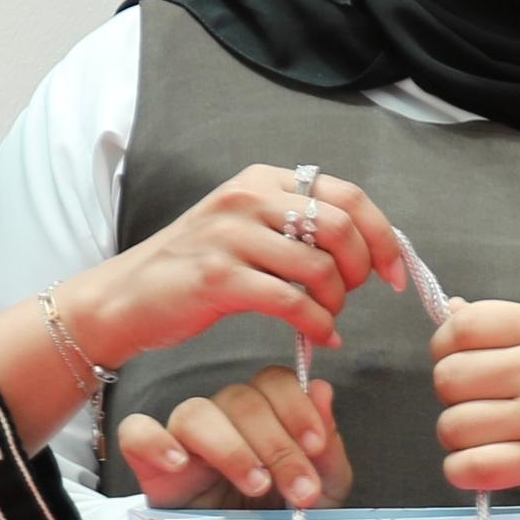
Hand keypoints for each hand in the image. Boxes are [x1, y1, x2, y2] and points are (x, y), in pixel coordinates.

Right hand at [88, 162, 411, 361]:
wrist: (125, 297)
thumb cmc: (194, 269)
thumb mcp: (247, 228)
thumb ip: (298, 227)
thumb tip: (365, 245)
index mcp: (262, 180)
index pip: (348, 196)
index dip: (382, 236)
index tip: (393, 273)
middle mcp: (247, 198)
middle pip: (341, 227)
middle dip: (360, 270)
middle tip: (350, 296)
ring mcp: (230, 235)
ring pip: (319, 267)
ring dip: (336, 303)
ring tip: (326, 318)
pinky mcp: (218, 277)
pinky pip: (292, 303)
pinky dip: (318, 326)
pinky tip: (319, 338)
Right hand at [118, 364, 349, 509]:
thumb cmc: (286, 519)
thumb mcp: (323, 489)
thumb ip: (326, 444)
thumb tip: (321, 389)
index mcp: (266, 413)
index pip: (273, 381)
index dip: (296, 407)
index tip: (316, 447)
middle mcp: (224, 417)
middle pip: (240, 399)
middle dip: (277, 445)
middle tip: (299, 491)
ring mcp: (184, 438)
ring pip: (195, 412)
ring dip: (231, 448)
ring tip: (255, 486)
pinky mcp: (151, 465)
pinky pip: (136, 431)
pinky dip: (155, 441)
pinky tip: (180, 465)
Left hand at [427, 300, 519, 499]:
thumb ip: (505, 324)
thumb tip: (450, 311)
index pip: (463, 327)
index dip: (445, 345)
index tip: (459, 359)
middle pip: (449, 377)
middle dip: (452, 393)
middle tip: (478, 400)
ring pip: (452, 425)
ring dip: (458, 435)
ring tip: (484, 433)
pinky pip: (470, 467)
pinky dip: (462, 470)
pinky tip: (477, 463)